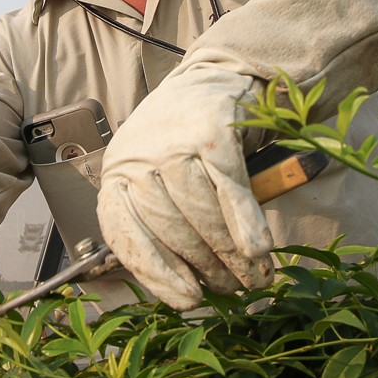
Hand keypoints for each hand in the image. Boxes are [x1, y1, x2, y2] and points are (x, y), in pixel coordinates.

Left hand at [96, 65, 274, 309]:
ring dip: (232, 255)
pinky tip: (259, 250)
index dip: (155, 272)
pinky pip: (231, 189)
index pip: (122, 230)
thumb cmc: (182, 141)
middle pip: (170, 227)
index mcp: (117, 172)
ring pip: (202, 213)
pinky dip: (247, 223)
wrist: (214, 77)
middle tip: (232, 291)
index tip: (186, 299)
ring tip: (254, 279)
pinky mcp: (212, 131)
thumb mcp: (155, 176)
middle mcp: (138, 156)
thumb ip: (161, 221)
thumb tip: (185, 287)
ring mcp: (174, 142)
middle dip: (206, 267)